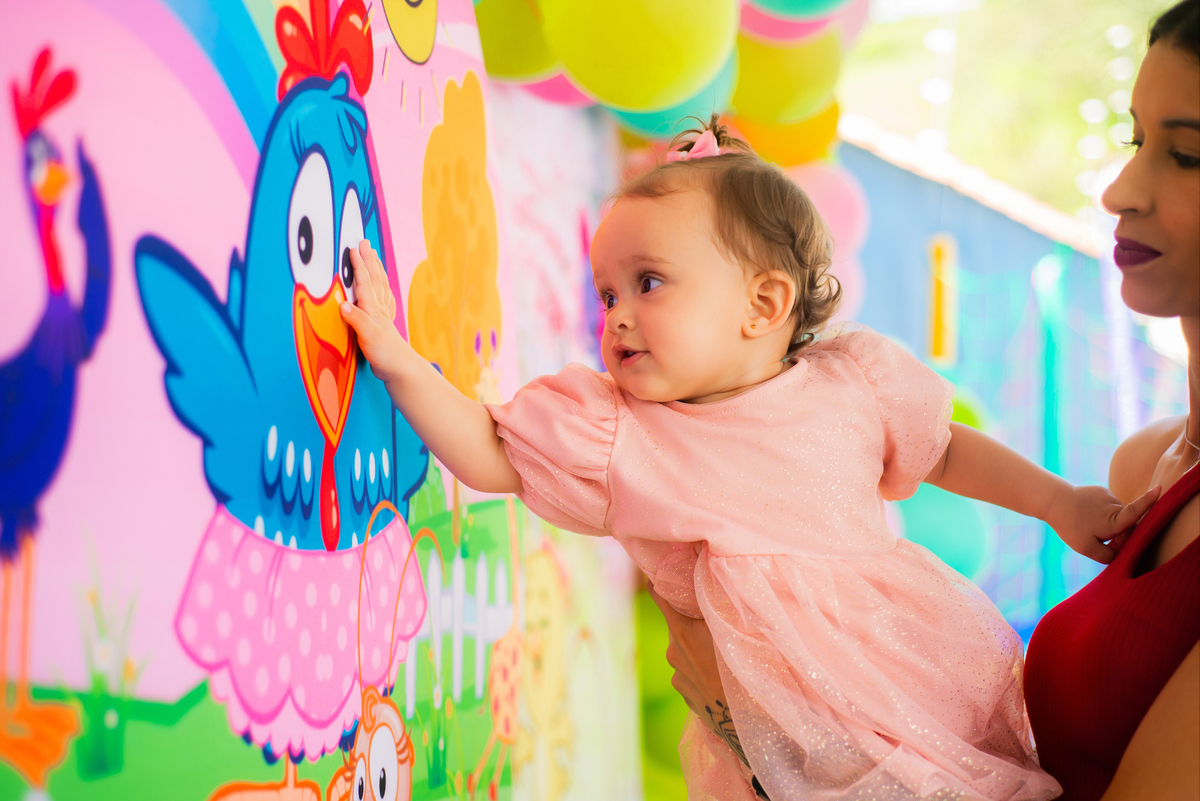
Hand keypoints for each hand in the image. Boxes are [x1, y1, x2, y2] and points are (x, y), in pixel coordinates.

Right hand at [339, 240, 409, 383]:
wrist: (401, 368)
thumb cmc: (385, 354)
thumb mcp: (368, 338)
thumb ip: (356, 321)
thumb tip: (343, 305)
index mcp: (372, 309)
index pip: (364, 282)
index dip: (358, 265)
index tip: (354, 247)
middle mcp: (379, 309)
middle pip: (374, 278)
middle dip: (369, 260)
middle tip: (365, 242)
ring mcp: (383, 315)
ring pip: (380, 286)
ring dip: (376, 269)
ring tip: (374, 256)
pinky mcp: (384, 323)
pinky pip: (384, 299)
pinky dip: (382, 288)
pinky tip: (383, 287)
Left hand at [646, 581, 748, 767]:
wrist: (748, 724)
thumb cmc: (748, 671)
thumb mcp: (740, 630)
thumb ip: (724, 605)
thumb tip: (718, 580)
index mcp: (683, 630)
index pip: (660, 595)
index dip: (661, 580)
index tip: (665, 570)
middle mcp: (673, 651)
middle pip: (678, 623)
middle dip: (693, 619)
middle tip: (716, 618)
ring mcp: (677, 675)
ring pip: (686, 650)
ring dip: (700, 648)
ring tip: (726, 656)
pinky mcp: (684, 694)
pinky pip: (691, 672)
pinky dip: (703, 669)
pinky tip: (723, 676)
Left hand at [1046, 482, 1161, 563]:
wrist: (1054, 501)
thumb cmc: (1070, 526)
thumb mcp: (1086, 548)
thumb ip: (1107, 556)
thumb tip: (1121, 556)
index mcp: (1113, 521)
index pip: (1135, 513)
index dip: (1148, 503)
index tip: (1160, 489)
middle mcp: (1114, 506)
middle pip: (1127, 526)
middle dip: (1118, 536)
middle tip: (1098, 541)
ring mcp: (1109, 496)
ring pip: (1118, 515)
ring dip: (1110, 524)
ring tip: (1088, 525)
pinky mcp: (1102, 490)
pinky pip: (1109, 506)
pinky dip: (1103, 513)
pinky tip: (1088, 515)